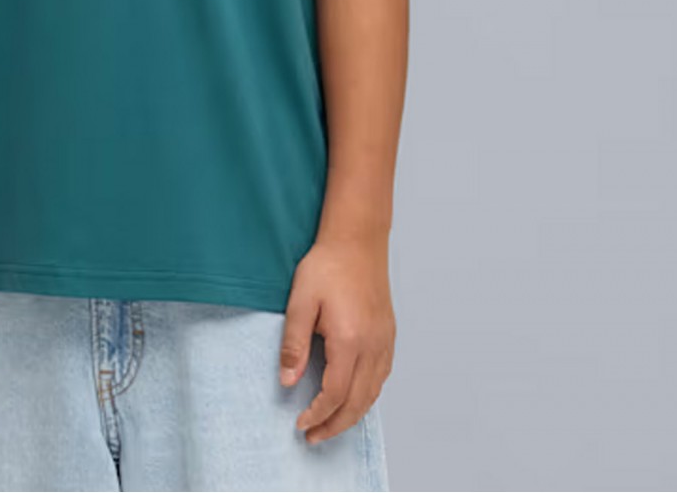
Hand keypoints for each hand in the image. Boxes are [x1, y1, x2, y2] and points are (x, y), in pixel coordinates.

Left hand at [279, 236, 395, 444]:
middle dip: (335, 425)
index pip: (335, 394)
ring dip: (353, 414)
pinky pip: (382, 377)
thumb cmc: (328, 266)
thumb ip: (294, 344)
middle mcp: (373, 347)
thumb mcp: (300, 302)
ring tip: (331, 424)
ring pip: (373, 393)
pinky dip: (367, 396)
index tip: (301, 424)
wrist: (357, 240)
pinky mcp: (389, 334)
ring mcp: (385, 341)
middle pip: (358, 402)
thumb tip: (288, 382)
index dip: (317, 414)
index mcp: (350, 341)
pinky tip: (354, 397)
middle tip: (313, 436)